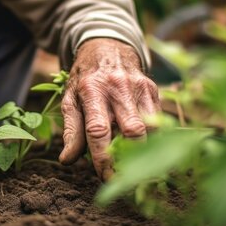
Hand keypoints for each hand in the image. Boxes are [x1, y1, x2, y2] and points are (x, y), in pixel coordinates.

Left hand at [59, 38, 159, 180]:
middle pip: (133, 131)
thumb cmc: (85, 78)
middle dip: (131, 159)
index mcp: (92, 89)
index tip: (106, 178)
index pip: (99, 130)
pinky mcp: (153, 89)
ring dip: (144, 151)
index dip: (103, 158)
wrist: (107, 46)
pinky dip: (152, 138)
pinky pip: (158, 120)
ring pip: (151, 128)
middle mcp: (118, 86)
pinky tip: (144, 146)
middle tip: (124, 178)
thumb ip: (71, 129)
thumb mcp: (70, 98)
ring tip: (134, 165)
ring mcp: (139, 86)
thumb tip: (67, 160)